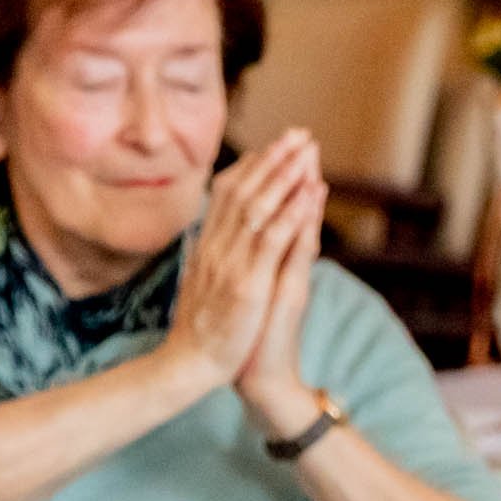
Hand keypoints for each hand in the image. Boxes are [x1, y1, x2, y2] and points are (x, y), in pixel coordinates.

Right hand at [165, 130, 322, 402]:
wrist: (191, 366)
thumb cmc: (204, 331)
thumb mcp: (205, 285)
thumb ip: (213, 257)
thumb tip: (218, 237)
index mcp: (207, 247)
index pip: (227, 196)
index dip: (251, 167)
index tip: (272, 146)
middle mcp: (217, 248)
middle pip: (244, 191)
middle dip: (272, 160)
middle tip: (297, 134)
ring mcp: (230, 264)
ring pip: (259, 207)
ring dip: (284, 175)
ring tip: (307, 149)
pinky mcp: (248, 284)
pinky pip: (272, 240)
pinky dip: (292, 212)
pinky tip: (310, 192)